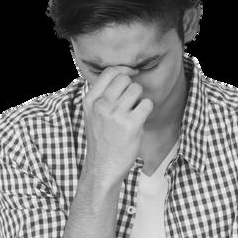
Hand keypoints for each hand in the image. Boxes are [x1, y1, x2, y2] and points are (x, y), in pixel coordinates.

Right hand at [83, 67, 153, 186]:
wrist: (103, 167)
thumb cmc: (101, 140)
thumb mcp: (92, 114)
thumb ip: (102, 95)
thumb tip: (123, 72)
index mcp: (90, 101)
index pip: (109, 72)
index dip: (123, 70)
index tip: (130, 75)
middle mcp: (101, 105)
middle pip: (125, 78)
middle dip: (132, 88)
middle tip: (130, 103)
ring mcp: (116, 115)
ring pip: (137, 89)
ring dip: (139, 99)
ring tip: (134, 112)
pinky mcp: (131, 125)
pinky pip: (147, 103)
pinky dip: (147, 110)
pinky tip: (140, 120)